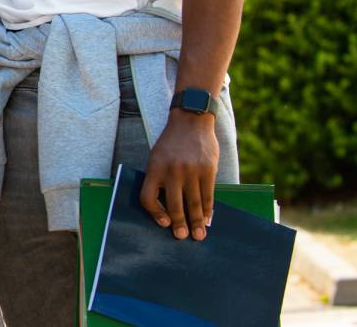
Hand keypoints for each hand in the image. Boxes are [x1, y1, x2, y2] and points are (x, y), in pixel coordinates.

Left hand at [139, 111, 219, 239]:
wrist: (191, 120)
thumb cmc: (171, 143)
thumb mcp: (157, 156)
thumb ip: (159, 178)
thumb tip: (165, 207)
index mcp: (155, 167)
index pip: (148, 197)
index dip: (154, 212)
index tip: (163, 223)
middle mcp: (172, 170)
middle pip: (174, 204)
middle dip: (178, 224)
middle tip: (182, 236)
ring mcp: (191, 171)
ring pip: (193, 203)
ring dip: (196, 222)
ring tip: (198, 235)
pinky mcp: (208, 170)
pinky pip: (208, 195)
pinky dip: (208, 210)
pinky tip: (207, 219)